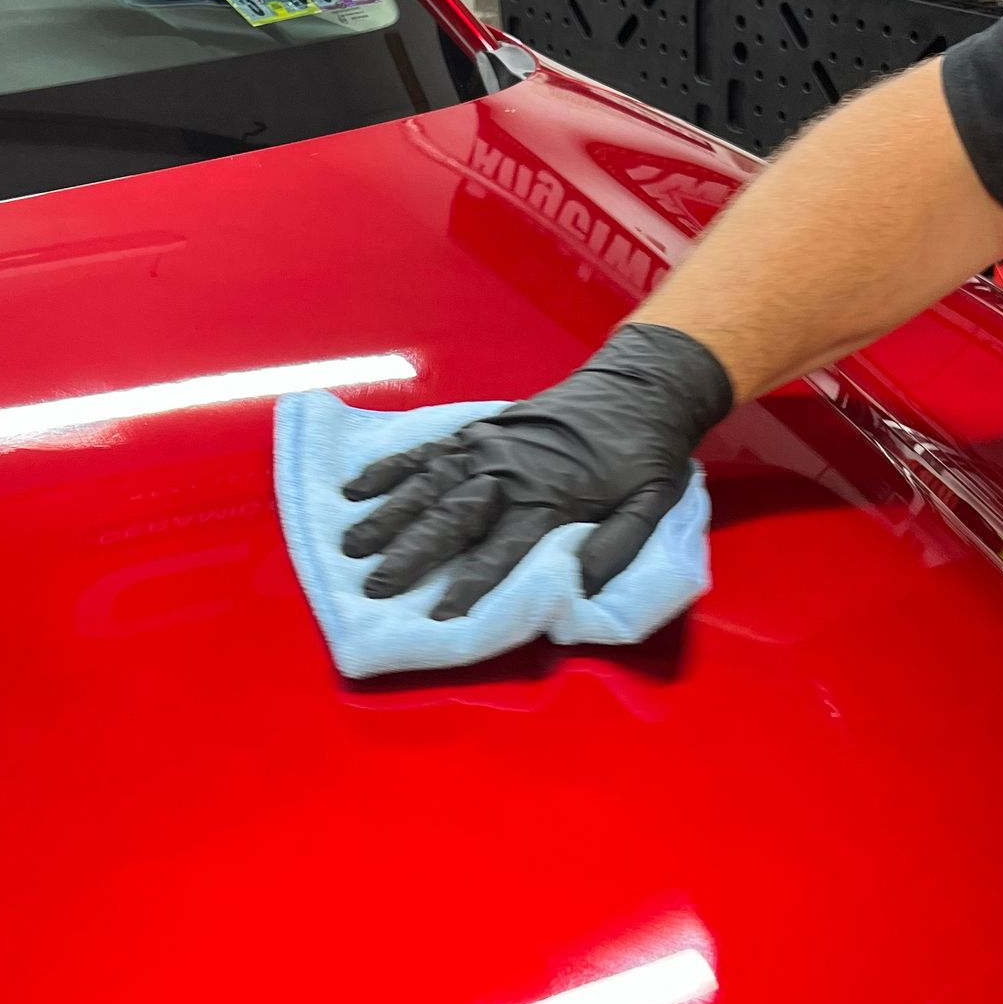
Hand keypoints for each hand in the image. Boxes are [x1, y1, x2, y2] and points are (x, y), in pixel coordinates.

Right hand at [340, 322, 732, 617]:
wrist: (640, 386)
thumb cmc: (645, 456)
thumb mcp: (650, 507)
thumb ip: (614, 549)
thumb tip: (575, 590)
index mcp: (551, 499)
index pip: (502, 553)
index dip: (471, 587)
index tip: (440, 616)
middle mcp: (509, 473)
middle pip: (451, 519)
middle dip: (411, 555)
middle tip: (375, 587)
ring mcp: (488, 447)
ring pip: (427, 485)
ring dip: (388, 515)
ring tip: (351, 545)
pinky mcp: (478, 429)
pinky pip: (426, 451)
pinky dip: (389, 469)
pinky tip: (357, 489)